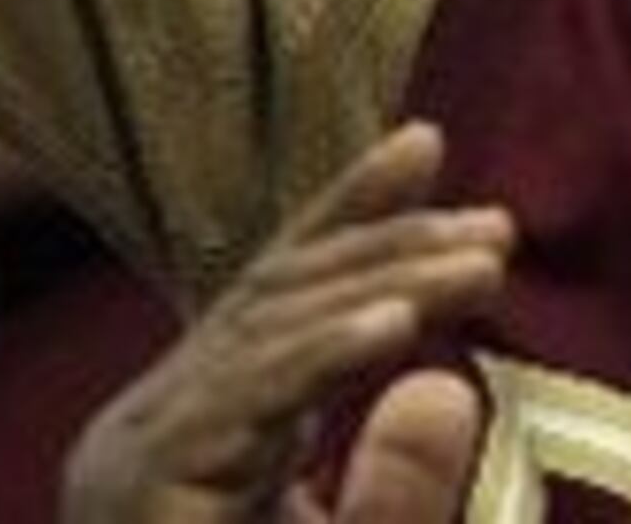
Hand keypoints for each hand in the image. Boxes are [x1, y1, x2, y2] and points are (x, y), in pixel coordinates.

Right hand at [57, 123, 509, 523]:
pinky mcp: (140, 493)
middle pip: (273, 302)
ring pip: (267, 338)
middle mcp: (151, 432)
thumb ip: (395, 495)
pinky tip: (395, 323)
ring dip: (383, 289)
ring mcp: (135, 460)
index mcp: (194, 442)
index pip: (274, 303)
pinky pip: (243, 404)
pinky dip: (321, 356)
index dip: (346, 214)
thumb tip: (448, 390)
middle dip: (387, 249)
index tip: (423, 141)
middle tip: (495, 225)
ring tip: (480, 264)